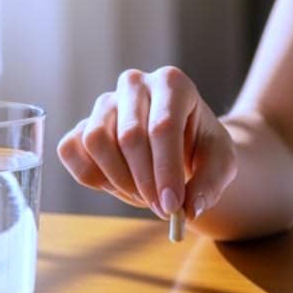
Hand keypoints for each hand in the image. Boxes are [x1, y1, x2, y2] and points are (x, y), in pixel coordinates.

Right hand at [57, 67, 237, 219]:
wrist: (181, 144)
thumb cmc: (202, 147)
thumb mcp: (221, 163)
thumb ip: (210, 183)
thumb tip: (190, 209)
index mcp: (173, 83)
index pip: (163, 127)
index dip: (166, 170)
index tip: (173, 206)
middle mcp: (135, 84)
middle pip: (130, 136)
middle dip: (146, 182)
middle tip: (162, 209)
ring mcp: (105, 102)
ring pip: (96, 141)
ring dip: (119, 180)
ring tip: (144, 194)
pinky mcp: (82, 123)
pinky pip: (71, 150)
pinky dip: (91, 177)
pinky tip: (118, 185)